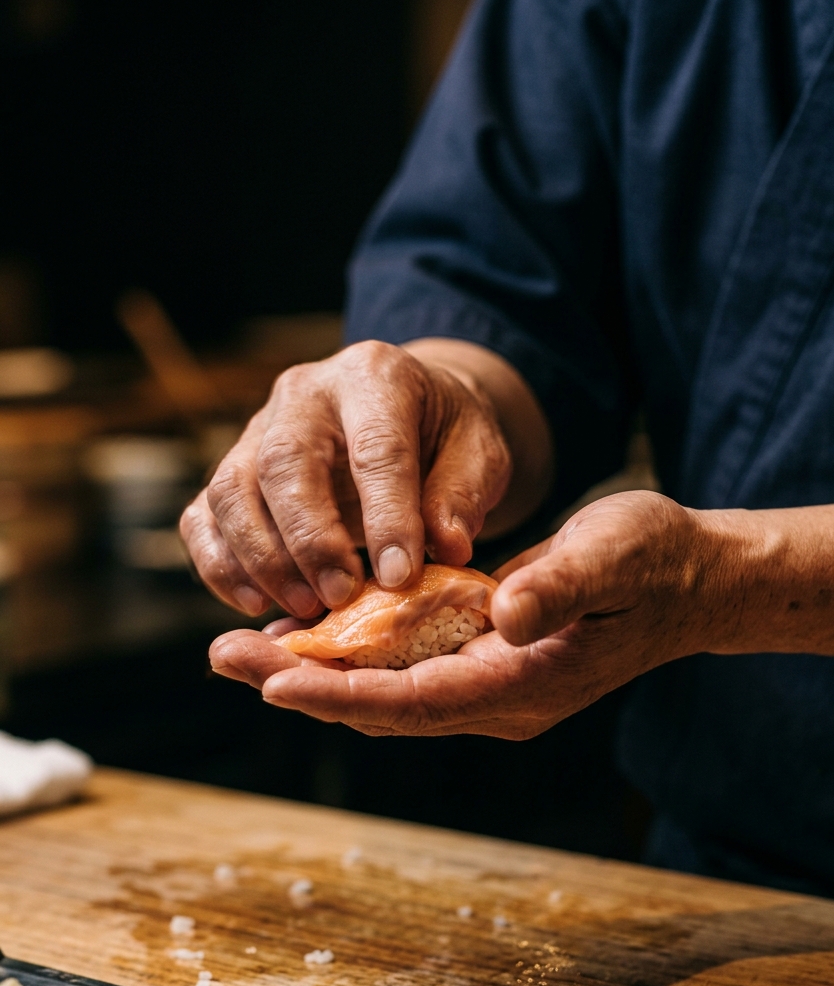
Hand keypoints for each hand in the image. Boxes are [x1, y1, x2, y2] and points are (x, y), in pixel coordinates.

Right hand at [181, 339, 550, 619]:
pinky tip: (256, 604)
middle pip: (284, 462)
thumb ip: (462, 495)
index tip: (401, 579)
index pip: (376, 447)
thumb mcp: (479, 453)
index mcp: (375, 376)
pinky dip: (219, 565)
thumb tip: (447, 547)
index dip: (386, 517)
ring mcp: (257, 429)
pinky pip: (204, 515)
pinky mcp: (232, 469)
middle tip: (340, 597)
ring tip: (304, 609)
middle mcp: (304, 393)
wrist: (408, 416)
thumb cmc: (445, 438)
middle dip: (310, 540)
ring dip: (262, 559)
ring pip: (232, 489)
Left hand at [207, 492, 716, 737]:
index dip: (342, 694)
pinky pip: (400, 669)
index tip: (272, 681)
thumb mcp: (615, 558)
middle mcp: (496, 699)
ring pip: (382, 692)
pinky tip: (304, 632)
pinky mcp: (480, 662)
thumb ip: (561, 586)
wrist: (686, 582)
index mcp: (524, 684)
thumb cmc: (652, 563)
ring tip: (240, 646)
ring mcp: (487, 685)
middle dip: (302, 684)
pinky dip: (348, 655)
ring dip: (312, 672)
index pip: (416, 701)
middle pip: (382, 705)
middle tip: (222, 655)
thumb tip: (504, 612)